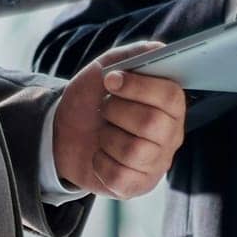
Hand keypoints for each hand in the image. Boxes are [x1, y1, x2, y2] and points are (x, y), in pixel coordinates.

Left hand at [52, 42, 186, 198]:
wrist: (64, 133)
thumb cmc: (93, 100)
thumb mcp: (107, 69)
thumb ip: (133, 55)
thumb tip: (158, 50)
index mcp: (170, 105)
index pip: (171, 95)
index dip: (139, 87)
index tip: (111, 80)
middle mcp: (171, 135)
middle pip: (152, 124)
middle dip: (117, 111)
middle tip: (104, 108)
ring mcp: (156, 163)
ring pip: (135, 151)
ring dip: (107, 137)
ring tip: (103, 132)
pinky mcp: (138, 185)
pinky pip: (120, 175)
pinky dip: (100, 162)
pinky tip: (100, 155)